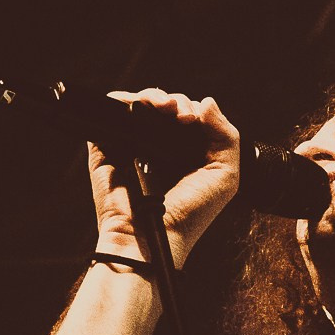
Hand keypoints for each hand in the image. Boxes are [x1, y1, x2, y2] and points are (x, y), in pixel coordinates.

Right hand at [89, 87, 239, 267]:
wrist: (152, 237)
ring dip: (155, 96)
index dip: (195, 109)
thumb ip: (227, 136)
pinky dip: (123, 99)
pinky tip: (140, 107)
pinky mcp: (108, 146)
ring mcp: (133, 145)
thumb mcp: (225, 176)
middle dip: (178, 102)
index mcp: (187, 153)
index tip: (196, 121)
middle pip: (167, 105)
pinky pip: (112, 111)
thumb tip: (207, 102)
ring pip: (141, 103)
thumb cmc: (189, 215)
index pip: (191, 115)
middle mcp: (160, 148)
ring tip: (166, 108)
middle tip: (183, 117)